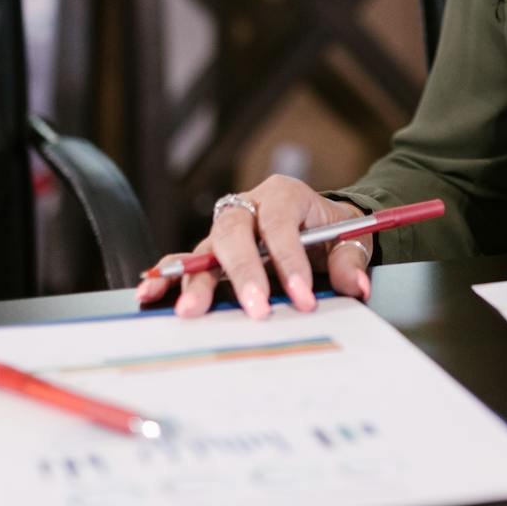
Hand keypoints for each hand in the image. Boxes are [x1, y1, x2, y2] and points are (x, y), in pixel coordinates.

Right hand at [135, 175, 371, 319]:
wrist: (320, 226)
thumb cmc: (332, 230)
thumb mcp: (351, 238)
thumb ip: (351, 260)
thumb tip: (355, 285)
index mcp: (284, 194)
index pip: (281, 225)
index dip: (290, 261)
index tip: (302, 298)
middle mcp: (248, 207)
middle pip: (234, 233)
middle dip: (243, 273)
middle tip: (255, 310)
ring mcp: (226, 231)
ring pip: (205, 249)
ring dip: (195, 281)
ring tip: (189, 311)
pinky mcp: (212, 252)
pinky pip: (186, 262)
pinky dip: (169, 278)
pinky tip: (151, 295)